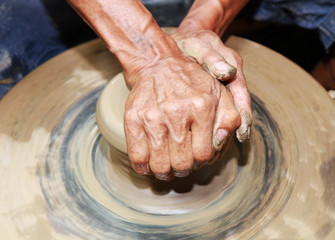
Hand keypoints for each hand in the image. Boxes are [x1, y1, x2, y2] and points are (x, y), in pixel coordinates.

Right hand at [123, 48, 240, 179]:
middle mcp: (177, 112)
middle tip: (182, 163)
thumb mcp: (219, 93)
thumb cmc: (191, 82)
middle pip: (182, 164)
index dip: (202, 162)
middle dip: (185, 169)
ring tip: (167, 166)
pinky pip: (138, 157)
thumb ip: (230, 118)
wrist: (158, 63)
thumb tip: (223, 141)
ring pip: (160, 165)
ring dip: (165, 172)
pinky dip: (144, 168)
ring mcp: (153, 117)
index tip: (197, 157)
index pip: (204, 154)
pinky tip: (150, 163)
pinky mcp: (132, 119)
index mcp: (202, 107)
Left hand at [172, 29, 251, 141]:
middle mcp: (229, 84)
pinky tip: (205, 147)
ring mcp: (221, 93)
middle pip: (236, 113)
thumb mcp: (202, 45)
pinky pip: (215, 119)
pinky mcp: (211, 100)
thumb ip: (214, 58)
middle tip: (220, 151)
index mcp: (231, 70)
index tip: (241, 132)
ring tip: (212, 156)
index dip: (243, 116)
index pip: (240, 97)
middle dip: (230, 132)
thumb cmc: (193, 43)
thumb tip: (228, 73)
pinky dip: (211, 133)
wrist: (185, 42)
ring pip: (226, 119)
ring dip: (221, 137)